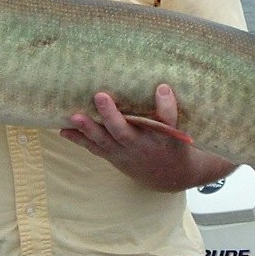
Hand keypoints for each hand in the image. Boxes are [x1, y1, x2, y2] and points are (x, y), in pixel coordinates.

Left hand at [62, 84, 235, 191]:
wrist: (169, 176)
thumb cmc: (178, 143)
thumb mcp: (187, 128)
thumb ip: (183, 107)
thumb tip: (192, 79)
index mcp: (167, 140)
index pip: (168, 122)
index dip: (167, 107)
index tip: (164, 88)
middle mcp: (145, 147)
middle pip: (127, 132)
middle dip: (112, 115)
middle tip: (101, 95)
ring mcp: (126, 154)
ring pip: (105, 142)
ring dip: (89, 128)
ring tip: (75, 114)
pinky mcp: (113, 156)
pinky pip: (94, 148)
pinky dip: (78, 139)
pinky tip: (63, 128)